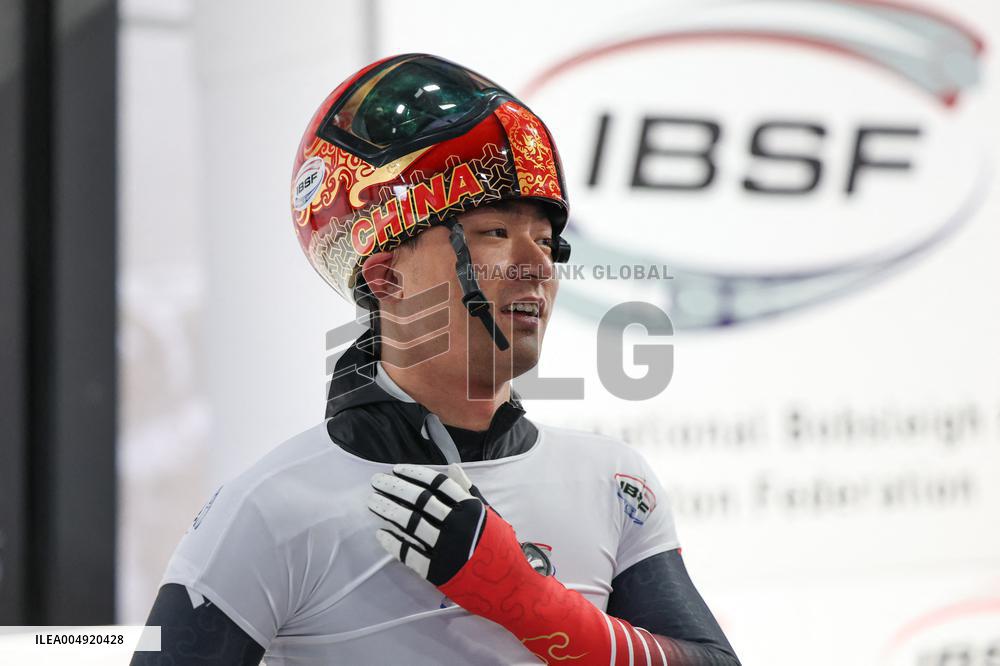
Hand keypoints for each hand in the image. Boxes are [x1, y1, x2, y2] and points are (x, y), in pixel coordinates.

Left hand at [369, 464, 489, 585]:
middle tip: (376, 480)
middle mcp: (457, 525)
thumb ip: (469, 491)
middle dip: (396, 487)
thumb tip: (453, 467)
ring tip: (372, 501)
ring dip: (389, 510)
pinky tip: (381, 534)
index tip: (397, 469)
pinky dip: (394, 544)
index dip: (415, 474)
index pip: (437, 484)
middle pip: (420, 500)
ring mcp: (446, 548)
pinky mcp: (438, 571)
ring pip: (411, 524)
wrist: (508, 585)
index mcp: (470, 508)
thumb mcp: (488, 514)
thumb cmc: (499, 547)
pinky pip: (411, 554)